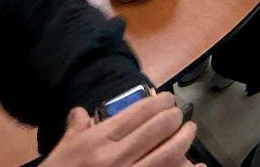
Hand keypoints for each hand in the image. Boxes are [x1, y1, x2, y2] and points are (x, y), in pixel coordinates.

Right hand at [40, 92, 195, 166]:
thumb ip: (75, 130)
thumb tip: (80, 112)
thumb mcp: (62, 152)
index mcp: (98, 142)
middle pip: (159, 128)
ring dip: (184, 138)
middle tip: (179, 114)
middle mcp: (116, 157)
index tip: (168, 99)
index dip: (159, 102)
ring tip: (190, 130)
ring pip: (169, 152)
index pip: (138, 113)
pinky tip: (198, 165)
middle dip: (174, 117)